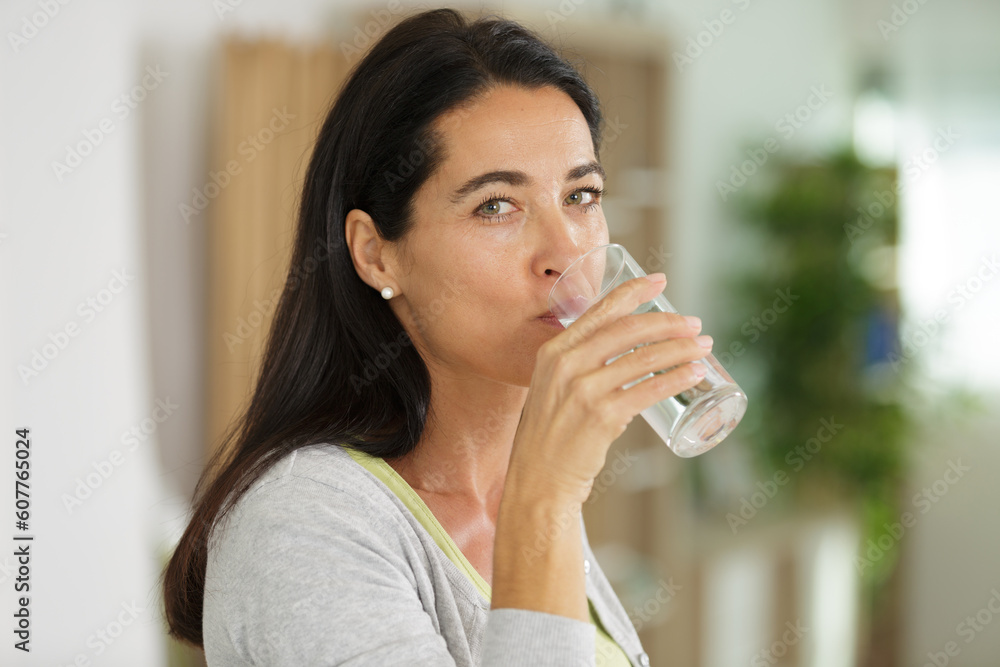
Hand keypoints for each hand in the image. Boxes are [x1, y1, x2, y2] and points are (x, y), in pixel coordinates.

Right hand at [507, 274, 711, 503]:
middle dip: (667, 323)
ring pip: (643, 358)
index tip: (660, 281)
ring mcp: (583, 390)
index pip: (600, 310)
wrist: (538, 479)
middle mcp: (566, 364)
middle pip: (627, 330)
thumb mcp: (554, 387)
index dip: (633, 292)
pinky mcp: (602, 416)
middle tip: (694, 324)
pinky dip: (676, 378)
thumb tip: (626, 354)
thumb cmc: (551, 435)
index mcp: (554, 351)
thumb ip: (580, 365)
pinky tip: (693, 374)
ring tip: (703, 348)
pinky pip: (648, 390)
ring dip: (680, 349)